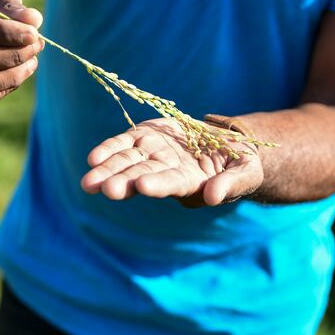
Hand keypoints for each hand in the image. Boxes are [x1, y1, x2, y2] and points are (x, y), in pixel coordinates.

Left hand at [81, 118, 263, 206]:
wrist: (224, 144)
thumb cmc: (240, 162)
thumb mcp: (245, 171)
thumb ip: (230, 184)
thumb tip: (213, 197)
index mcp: (192, 183)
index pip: (172, 184)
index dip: (158, 184)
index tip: (143, 185)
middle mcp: (167, 171)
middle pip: (142, 177)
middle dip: (124, 183)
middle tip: (106, 189)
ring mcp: (153, 154)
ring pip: (127, 163)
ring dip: (108, 171)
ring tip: (89, 182)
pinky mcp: (146, 137)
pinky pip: (123, 145)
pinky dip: (108, 150)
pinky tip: (93, 159)